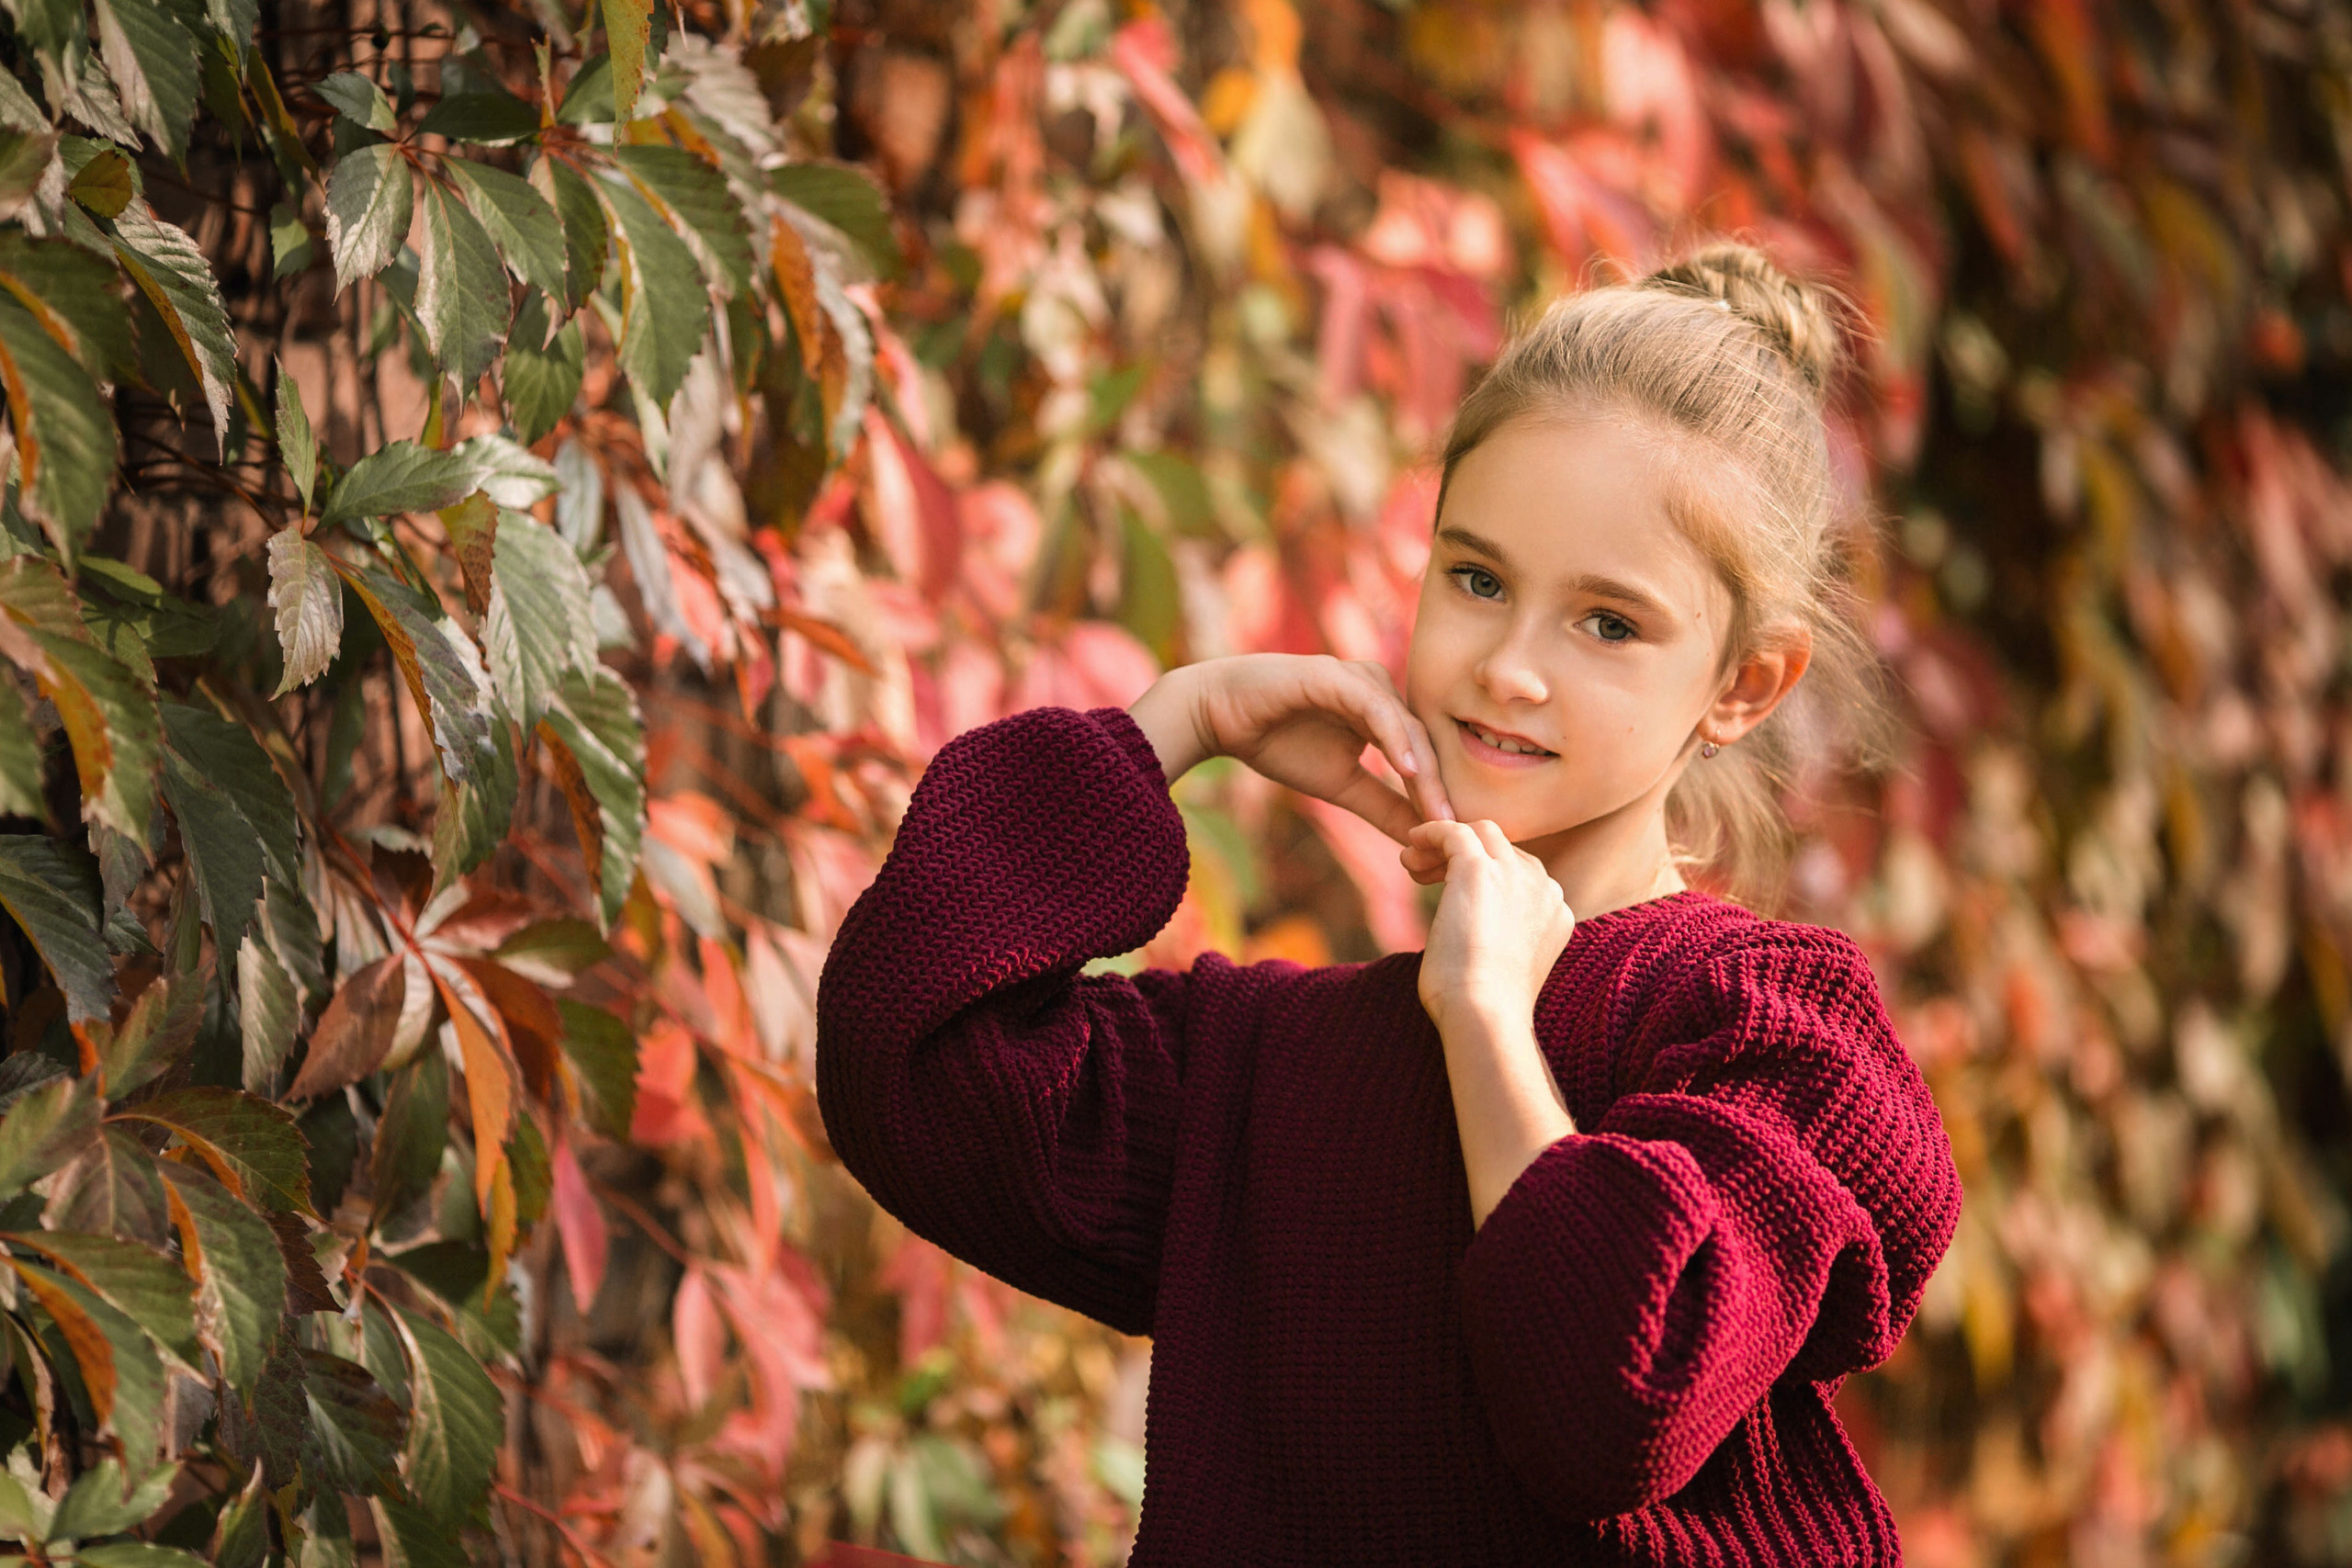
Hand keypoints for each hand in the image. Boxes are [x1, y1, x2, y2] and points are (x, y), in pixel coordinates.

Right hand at [1128, 655, 1451, 842]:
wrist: (1219, 715)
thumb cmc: (1277, 742)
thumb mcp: (1339, 786)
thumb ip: (1381, 805)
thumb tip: (1419, 838)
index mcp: (1384, 713)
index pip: (1425, 755)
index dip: (1440, 795)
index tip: (1456, 838)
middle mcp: (1380, 690)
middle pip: (1424, 741)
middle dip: (1440, 788)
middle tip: (1458, 832)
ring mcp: (1360, 679)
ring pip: (1405, 725)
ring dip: (1424, 769)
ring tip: (1440, 810)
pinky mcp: (1337, 676)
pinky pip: (1375, 708)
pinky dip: (1394, 738)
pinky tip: (1406, 770)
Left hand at [1409, 819, 1575, 1035]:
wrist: (1486, 1014)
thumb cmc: (1485, 1008)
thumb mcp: (1504, 969)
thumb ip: (1501, 941)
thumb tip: (1468, 935)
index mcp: (1555, 913)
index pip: (1521, 875)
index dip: (1485, 877)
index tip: (1449, 891)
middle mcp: (1545, 888)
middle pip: (1504, 849)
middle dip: (1466, 855)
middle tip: (1428, 873)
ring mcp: (1516, 875)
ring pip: (1482, 833)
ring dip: (1446, 844)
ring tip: (1413, 862)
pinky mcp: (1479, 869)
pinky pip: (1454, 831)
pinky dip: (1431, 832)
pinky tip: (1412, 843)